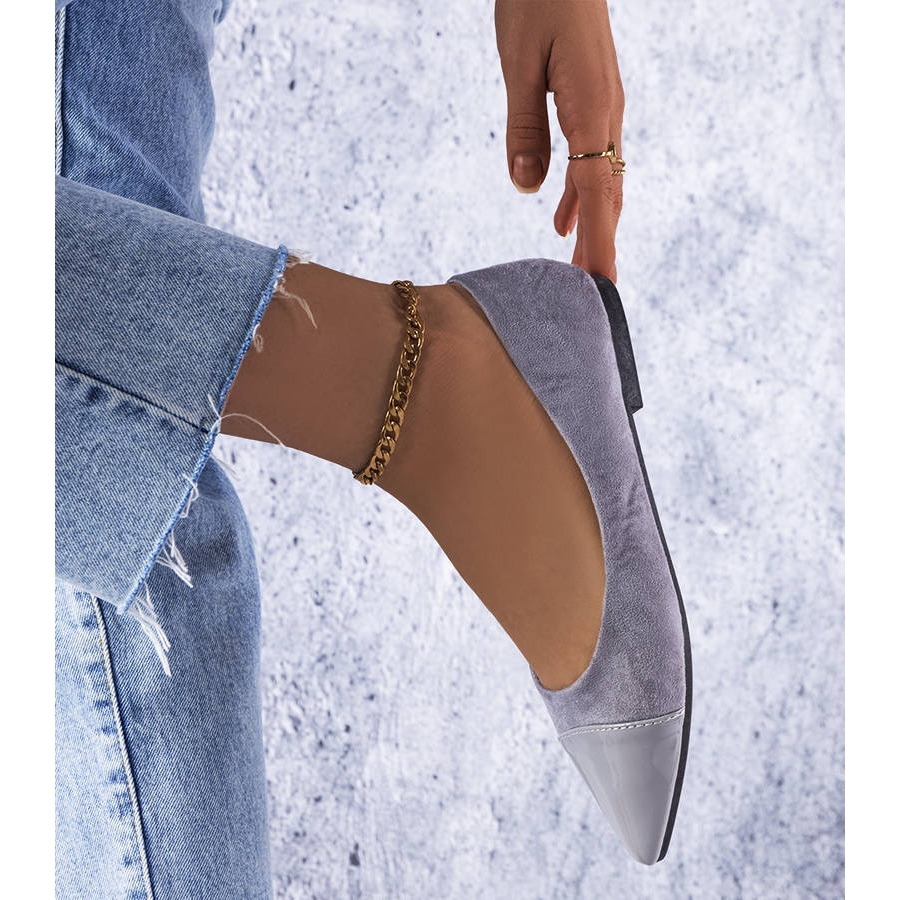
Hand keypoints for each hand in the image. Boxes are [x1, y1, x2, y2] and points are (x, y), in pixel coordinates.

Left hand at [495, 0, 624, 279]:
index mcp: (591, 109)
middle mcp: (606, 113)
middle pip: (606, 194)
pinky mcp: (593, 100)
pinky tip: (559, 216)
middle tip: (590, 296)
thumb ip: (524, 128)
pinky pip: (592, 159)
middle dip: (599, 244)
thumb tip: (525, 188)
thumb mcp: (519, 64)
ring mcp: (604, 107)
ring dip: (591, 225)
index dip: (598, 241)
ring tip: (577, 268)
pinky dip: (579, 195)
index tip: (600, 285)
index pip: (597, 191)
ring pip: (602, 180)